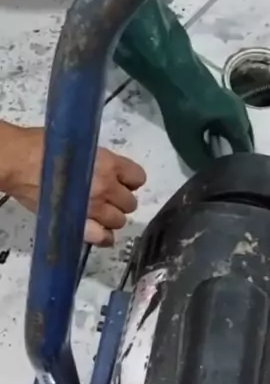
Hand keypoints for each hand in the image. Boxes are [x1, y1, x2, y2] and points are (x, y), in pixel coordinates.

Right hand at [4, 125, 145, 245]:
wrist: (18, 163)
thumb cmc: (43, 147)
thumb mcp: (81, 145)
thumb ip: (101, 160)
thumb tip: (112, 171)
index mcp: (108, 164)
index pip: (138, 177)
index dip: (129, 180)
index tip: (120, 181)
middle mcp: (106, 187)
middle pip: (130, 202)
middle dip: (120, 200)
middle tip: (105, 197)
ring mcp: (93, 209)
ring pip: (119, 221)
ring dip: (111, 218)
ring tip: (97, 213)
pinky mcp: (77, 224)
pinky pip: (102, 238)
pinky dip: (103, 236)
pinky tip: (98, 231)